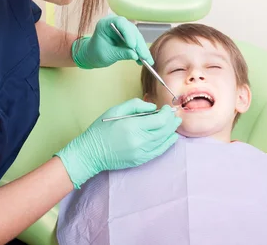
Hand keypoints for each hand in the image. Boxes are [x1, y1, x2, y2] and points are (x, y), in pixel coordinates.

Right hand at [55, 99, 180, 188]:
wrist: (91, 153)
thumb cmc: (101, 130)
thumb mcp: (115, 110)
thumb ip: (136, 105)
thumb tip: (152, 107)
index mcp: (133, 126)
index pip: (159, 119)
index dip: (166, 113)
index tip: (166, 108)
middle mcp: (139, 141)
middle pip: (164, 130)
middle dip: (171, 121)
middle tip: (174, 115)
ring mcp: (141, 152)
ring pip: (164, 141)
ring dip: (171, 131)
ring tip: (175, 124)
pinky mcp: (140, 160)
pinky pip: (159, 151)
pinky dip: (167, 144)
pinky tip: (171, 138)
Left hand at [71, 15, 152, 68]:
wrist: (92, 55)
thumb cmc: (95, 53)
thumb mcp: (107, 55)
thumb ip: (121, 53)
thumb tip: (135, 55)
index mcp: (106, 23)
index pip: (120, 23)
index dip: (128, 33)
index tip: (132, 46)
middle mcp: (116, 24)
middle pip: (131, 30)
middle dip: (139, 44)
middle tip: (145, 57)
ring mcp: (123, 30)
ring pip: (137, 37)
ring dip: (142, 49)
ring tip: (148, 60)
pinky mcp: (128, 37)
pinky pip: (137, 42)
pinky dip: (141, 51)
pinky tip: (145, 60)